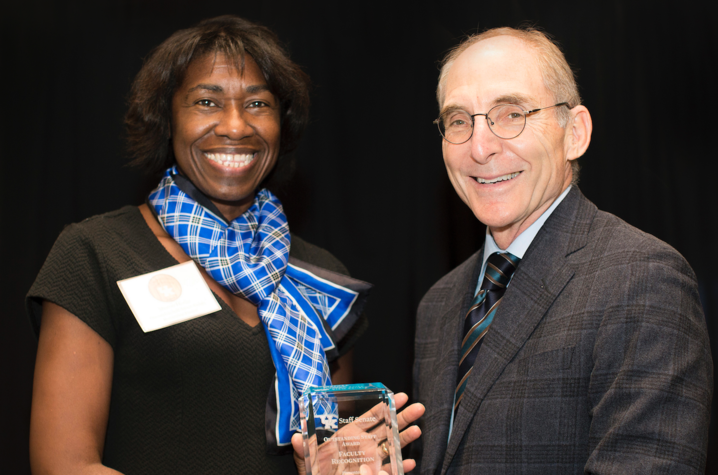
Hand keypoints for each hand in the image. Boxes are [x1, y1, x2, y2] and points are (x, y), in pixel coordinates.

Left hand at [292, 392, 423, 473]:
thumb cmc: (316, 472)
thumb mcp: (308, 460)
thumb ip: (302, 449)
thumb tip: (294, 437)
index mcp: (349, 436)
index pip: (369, 418)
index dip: (384, 406)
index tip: (398, 396)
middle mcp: (363, 446)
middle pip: (386, 428)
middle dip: (403, 417)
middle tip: (418, 408)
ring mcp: (371, 461)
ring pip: (392, 447)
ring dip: (405, 439)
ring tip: (417, 430)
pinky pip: (389, 471)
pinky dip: (400, 467)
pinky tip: (408, 463)